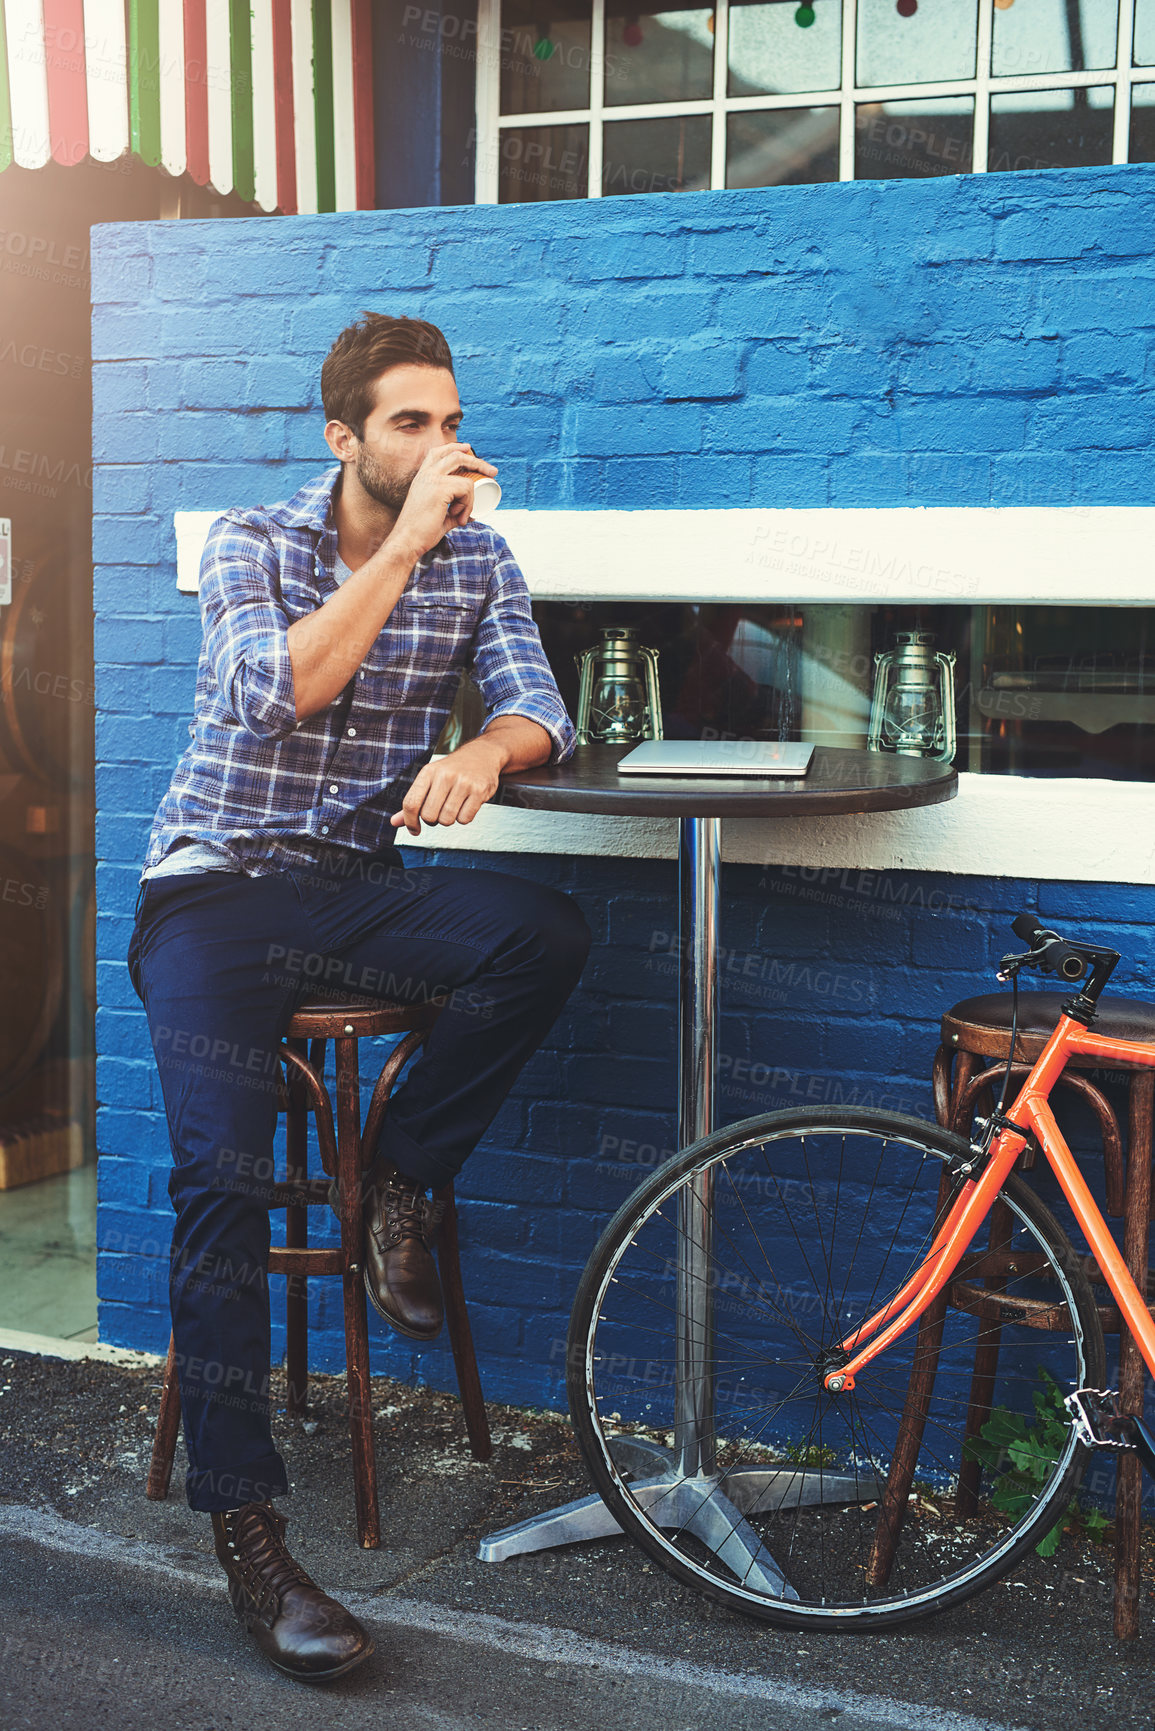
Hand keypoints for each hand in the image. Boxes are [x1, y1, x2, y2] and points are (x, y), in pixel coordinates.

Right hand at [390, 443, 497, 560]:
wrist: (408, 540)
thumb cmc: (421, 532)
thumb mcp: (440, 516)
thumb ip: (454, 512)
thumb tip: (471, 515)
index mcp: (422, 477)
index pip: (438, 452)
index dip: (454, 447)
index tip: (468, 448)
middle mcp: (426, 474)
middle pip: (456, 455)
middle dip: (477, 461)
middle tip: (493, 472)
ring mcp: (432, 479)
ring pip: (466, 477)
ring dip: (470, 499)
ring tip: (461, 516)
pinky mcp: (439, 488)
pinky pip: (467, 490)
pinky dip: (468, 506)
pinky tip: (458, 518)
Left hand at [390, 736, 506, 834]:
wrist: (483, 754)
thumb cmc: (453, 770)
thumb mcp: (430, 779)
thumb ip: (414, 801)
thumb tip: (394, 822)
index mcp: (428, 772)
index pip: (411, 803)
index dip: (410, 821)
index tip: (414, 829)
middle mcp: (444, 775)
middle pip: (428, 816)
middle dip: (433, 820)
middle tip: (439, 810)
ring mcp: (463, 783)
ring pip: (447, 820)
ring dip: (449, 819)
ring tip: (454, 806)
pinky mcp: (479, 790)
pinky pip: (465, 819)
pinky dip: (464, 818)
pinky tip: (467, 805)